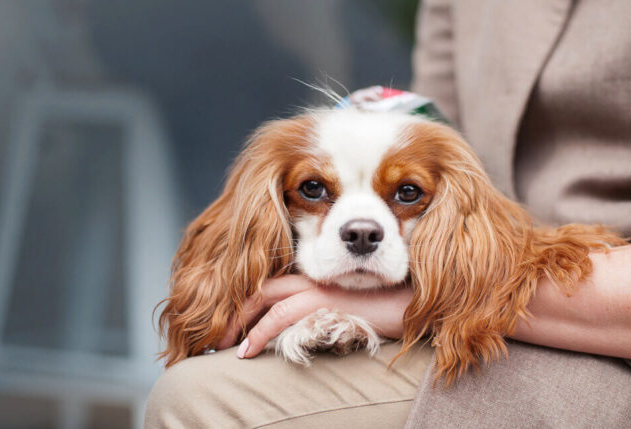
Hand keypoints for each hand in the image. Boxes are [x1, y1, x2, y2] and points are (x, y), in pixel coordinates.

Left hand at [215, 274, 413, 358]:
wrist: (414, 303)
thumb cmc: (388, 308)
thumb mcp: (350, 309)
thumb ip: (325, 312)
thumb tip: (302, 332)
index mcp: (318, 279)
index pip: (271, 287)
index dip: (247, 306)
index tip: (233, 328)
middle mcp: (314, 279)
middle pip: (260, 291)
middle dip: (234, 315)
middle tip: (216, 339)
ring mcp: (319, 288)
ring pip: (265, 301)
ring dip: (240, 326)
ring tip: (224, 349)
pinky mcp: (324, 301)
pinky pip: (282, 316)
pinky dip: (259, 333)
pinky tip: (247, 352)